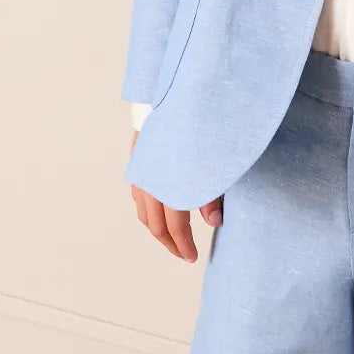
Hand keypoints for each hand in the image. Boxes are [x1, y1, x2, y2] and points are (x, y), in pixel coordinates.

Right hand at [129, 129, 222, 260]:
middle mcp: (150, 183)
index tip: (193, 256)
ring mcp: (141, 173)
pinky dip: (148, 211)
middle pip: (156, 226)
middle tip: (184, 253)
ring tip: (173, 238)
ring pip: (144, 213)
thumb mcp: (212, 163)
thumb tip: (214, 223)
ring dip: (157, 229)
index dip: (184, 245)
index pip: (175, 228)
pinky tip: (159, 211)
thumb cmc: (198, 127)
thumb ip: (213, 195)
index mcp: (168, 186)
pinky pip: (139, 196)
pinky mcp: (138, 161)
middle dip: (170, 243)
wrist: (174, 96)